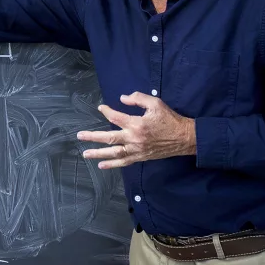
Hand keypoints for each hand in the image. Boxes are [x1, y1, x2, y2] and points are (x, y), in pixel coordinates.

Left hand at [76, 92, 195, 168]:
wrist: (184, 137)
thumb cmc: (170, 119)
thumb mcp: (156, 103)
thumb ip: (138, 98)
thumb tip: (122, 98)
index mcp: (137, 124)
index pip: (115, 117)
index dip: (106, 111)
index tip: (101, 108)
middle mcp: (134, 138)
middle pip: (109, 138)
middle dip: (92, 137)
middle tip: (79, 136)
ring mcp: (137, 150)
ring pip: (114, 153)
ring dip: (98, 154)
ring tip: (85, 154)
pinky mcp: (140, 157)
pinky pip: (124, 162)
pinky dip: (112, 164)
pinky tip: (101, 165)